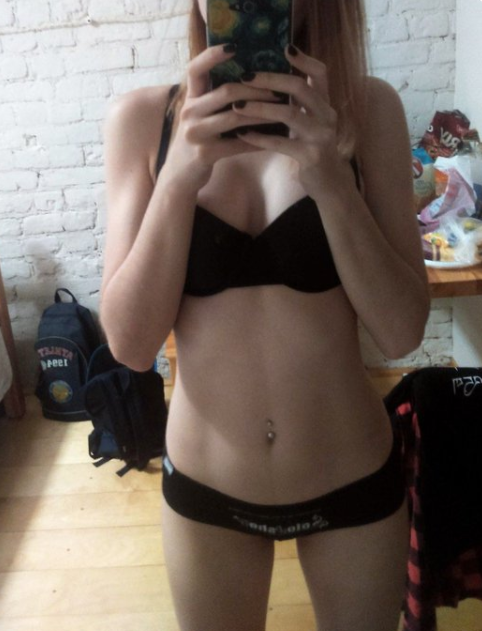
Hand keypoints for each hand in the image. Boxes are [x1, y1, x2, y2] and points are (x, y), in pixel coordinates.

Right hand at [164, 45, 280, 192]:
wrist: (180, 174)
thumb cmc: (197, 140)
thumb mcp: (199, 115)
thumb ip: (214, 98)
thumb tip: (251, 79)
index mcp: (189, 98)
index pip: (195, 69)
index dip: (212, 55)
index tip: (234, 46)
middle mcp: (189, 112)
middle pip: (226, 92)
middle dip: (257, 90)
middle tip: (279, 90)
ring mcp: (195, 134)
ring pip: (235, 117)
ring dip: (263, 114)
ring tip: (282, 111)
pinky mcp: (205, 154)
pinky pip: (238, 144)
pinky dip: (258, 140)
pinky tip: (274, 138)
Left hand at [233, 45, 346, 197]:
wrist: (328, 184)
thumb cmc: (311, 150)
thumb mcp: (308, 123)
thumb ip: (297, 104)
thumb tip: (267, 83)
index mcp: (325, 104)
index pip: (320, 73)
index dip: (304, 59)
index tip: (285, 47)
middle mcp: (326, 116)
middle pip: (300, 88)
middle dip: (271, 80)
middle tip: (245, 76)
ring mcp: (321, 136)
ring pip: (290, 114)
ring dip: (260, 108)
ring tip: (237, 106)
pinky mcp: (311, 156)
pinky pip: (282, 144)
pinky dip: (260, 138)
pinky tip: (242, 135)